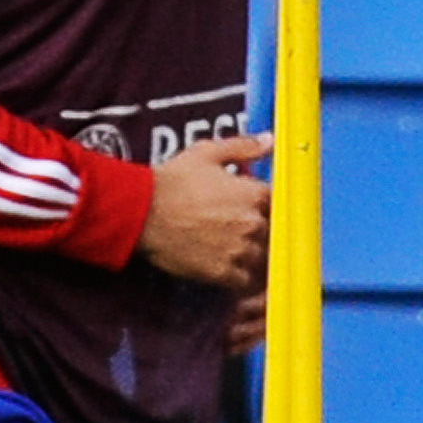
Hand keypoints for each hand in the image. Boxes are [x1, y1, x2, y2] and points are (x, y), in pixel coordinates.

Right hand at [140, 134, 273, 299]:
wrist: (142, 213)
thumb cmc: (172, 181)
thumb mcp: (207, 153)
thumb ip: (243, 147)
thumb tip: (268, 141)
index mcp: (253, 194)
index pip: (280, 204)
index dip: (267, 205)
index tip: (256, 206)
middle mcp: (252, 224)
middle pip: (273, 232)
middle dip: (261, 230)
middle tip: (238, 226)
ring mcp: (239, 250)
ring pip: (262, 258)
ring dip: (253, 254)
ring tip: (233, 247)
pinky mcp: (223, 273)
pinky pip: (246, 281)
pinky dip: (241, 277)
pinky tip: (228, 267)